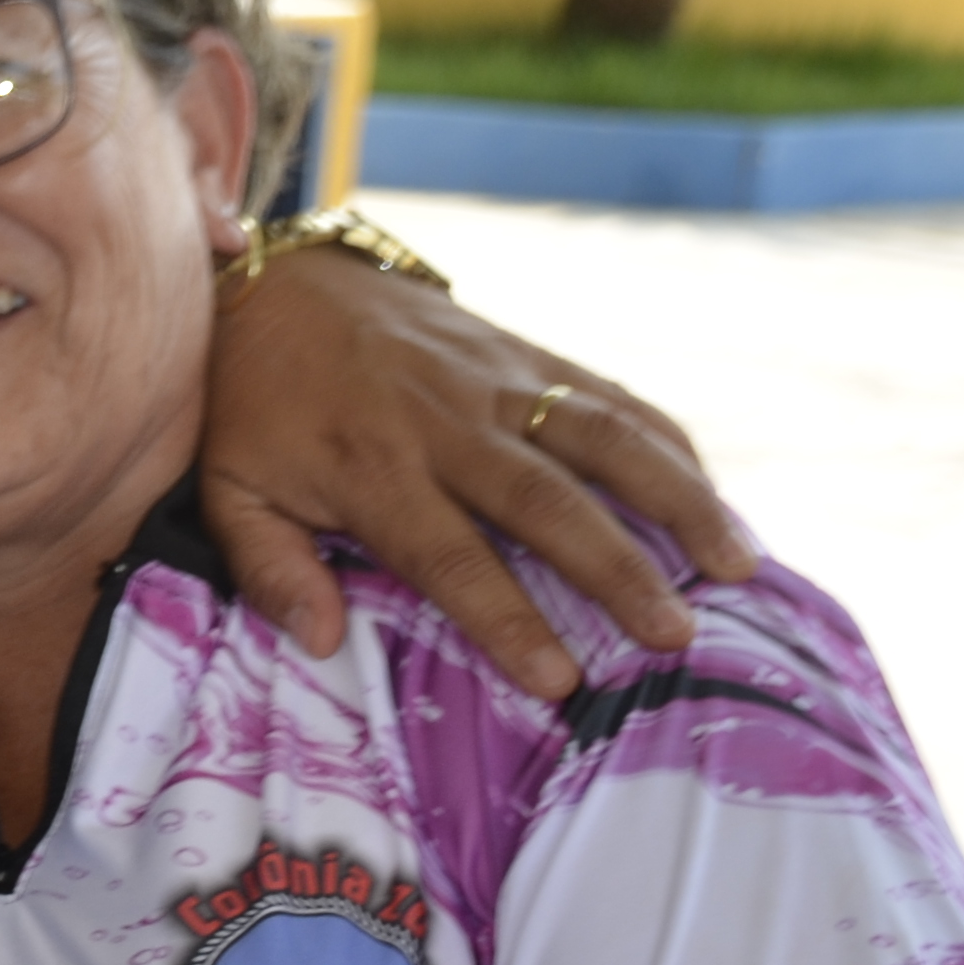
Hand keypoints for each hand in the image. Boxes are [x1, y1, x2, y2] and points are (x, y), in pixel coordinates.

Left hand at [201, 245, 758, 699]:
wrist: (275, 284)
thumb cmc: (252, 408)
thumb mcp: (227, 490)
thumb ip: (267, 569)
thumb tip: (319, 643)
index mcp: (373, 470)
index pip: (450, 557)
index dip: (507, 619)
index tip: (559, 680)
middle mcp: (446, 423)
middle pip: (546, 501)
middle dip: (616, 571)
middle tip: (673, 636)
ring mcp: (495, 380)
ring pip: (601, 436)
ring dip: (676, 500)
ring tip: (735, 566)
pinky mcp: (524, 351)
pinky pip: (608, 394)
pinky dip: (667, 443)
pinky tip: (714, 495)